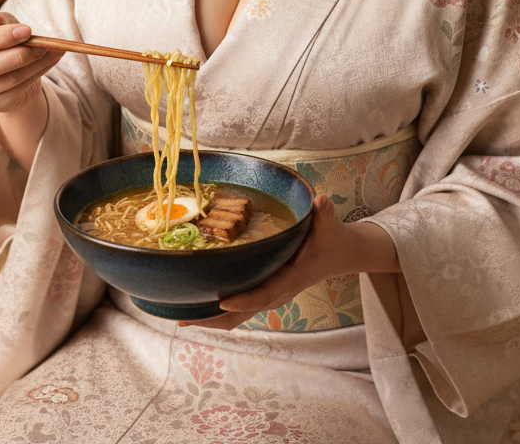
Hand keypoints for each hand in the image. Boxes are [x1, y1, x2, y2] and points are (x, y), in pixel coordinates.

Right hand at [0, 10, 63, 169]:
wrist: (12, 69)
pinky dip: (38, 73)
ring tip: (49, 50)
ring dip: (33, 64)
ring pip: (6, 81)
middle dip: (17, 55)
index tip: (26, 30)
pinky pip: (18, 90)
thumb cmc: (2, 42)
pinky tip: (49, 60)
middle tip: (41, 44)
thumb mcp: (1, 25)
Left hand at [177, 194, 399, 331]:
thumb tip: (322, 200)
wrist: (338, 254)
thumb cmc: (329, 237)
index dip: (244, 300)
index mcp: (291, 278)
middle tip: (184, 317)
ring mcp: (270, 296)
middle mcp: (278, 293)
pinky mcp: (265, 293)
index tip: (221, 300)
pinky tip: (197, 308)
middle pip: (243, 314)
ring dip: (211, 320)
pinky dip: (219, 313)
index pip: (265, 294)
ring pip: (238, 317)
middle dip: (214, 318)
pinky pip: (240, 309)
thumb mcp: (329, 224)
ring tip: (181, 317)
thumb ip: (324, 213)